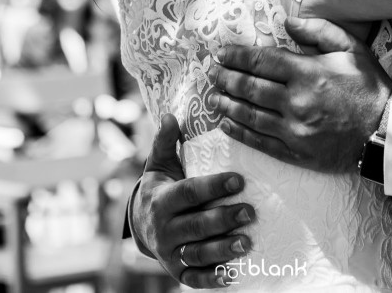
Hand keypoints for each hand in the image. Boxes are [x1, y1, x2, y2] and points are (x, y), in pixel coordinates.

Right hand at [131, 114, 254, 287]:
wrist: (140, 225)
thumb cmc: (159, 188)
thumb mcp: (158, 165)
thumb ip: (165, 142)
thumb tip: (170, 115)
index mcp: (161, 200)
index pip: (189, 193)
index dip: (213, 187)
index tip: (239, 180)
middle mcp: (164, 228)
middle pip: (195, 225)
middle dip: (223, 219)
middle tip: (251, 212)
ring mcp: (170, 252)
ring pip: (197, 253)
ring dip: (222, 250)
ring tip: (248, 242)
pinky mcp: (177, 271)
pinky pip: (194, 278)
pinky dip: (211, 279)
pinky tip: (232, 274)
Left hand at [209, 18, 391, 172]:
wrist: (387, 131)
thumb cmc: (370, 86)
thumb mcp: (351, 48)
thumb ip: (318, 31)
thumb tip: (287, 22)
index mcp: (307, 73)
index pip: (261, 61)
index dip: (236, 56)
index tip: (221, 53)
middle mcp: (296, 101)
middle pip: (250, 87)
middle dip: (226, 79)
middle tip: (212, 73)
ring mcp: (294, 129)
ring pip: (250, 115)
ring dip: (227, 105)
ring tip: (213, 98)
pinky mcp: (297, 152)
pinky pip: (261, 142)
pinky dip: (240, 132)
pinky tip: (226, 125)